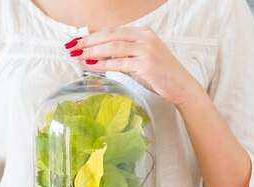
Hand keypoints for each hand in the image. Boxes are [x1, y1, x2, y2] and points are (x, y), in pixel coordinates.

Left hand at [65, 27, 204, 106]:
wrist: (183, 88)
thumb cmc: (162, 77)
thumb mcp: (141, 63)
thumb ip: (123, 57)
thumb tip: (99, 58)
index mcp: (144, 33)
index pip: (113, 31)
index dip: (92, 35)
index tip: (77, 41)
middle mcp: (145, 38)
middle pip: (110, 35)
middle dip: (88, 41)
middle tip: (71, 46)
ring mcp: (146, 50)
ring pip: (112, 46)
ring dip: (92, 51)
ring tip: (76, 55)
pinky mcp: (146, 64)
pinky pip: (118, 62)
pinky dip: (102, 64)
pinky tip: (90, 66)